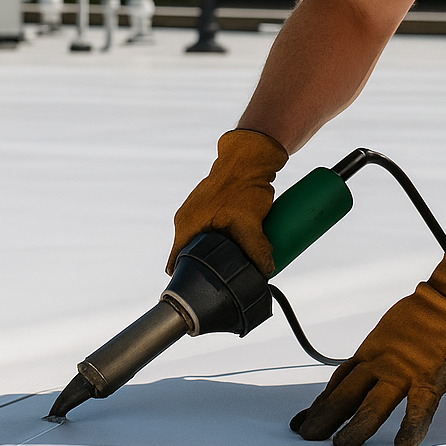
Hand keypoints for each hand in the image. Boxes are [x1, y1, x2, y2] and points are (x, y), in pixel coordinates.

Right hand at [168, 129, 287, 275]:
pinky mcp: (210, 205)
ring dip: (221, 251)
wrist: (249, 155)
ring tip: (237, 261)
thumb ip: (257, 250)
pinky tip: (240, 241)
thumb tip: (267, 271)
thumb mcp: (249, 222)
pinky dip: (225, 238)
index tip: (202, 290)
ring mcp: (198, 210)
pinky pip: (214, 229)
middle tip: (228, 278)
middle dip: (211, 267)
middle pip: (194, 254)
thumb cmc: (241, 185)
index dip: (189, 278)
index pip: (178, 262)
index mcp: (187, 225)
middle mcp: (187, 219)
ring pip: (206, 241)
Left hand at [291, 251, 445, 445]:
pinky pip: (419, 406)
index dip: (320, 403)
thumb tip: (354, 376)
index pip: (338, 382)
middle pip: (346, 393)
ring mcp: (404, 371)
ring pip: (374, 403)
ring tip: (342, 444)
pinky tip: (402, 443)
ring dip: (357, 425)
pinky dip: (411, 425)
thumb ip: (371, 357)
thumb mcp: (385, 335)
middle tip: (309, 435)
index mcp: (370, 353)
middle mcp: (380, 363)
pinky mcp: (430, 377)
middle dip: (326, 416)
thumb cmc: (420, 318)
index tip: (304, 420)